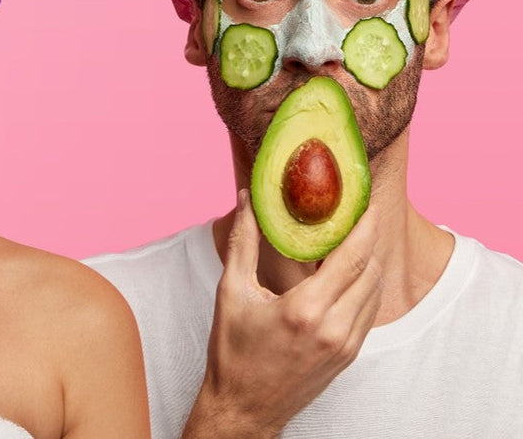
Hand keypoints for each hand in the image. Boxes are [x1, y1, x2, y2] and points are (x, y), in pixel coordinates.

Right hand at [185, 190, 383, 438]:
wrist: (245, 406)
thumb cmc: (233, 352)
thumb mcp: (231, 292)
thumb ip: (243, 242)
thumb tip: (247, 200)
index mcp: (305, 310)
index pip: (351, 257)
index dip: (365, 226)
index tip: (368, 203)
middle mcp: (333, 328)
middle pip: (370, 271)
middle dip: (369, 239)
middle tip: (360, 215)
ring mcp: (346, 344)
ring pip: (374, 292)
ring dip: (368, 264)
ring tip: (354, 241)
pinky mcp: (349, 355)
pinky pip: (368, 312)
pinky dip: (363, 288)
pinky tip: (347, 275)